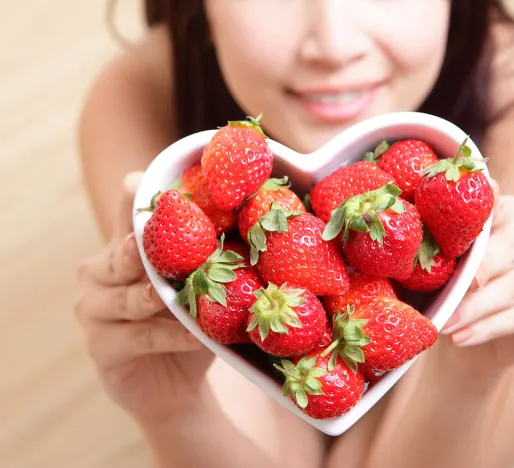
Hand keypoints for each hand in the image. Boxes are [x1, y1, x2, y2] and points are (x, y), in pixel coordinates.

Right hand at [74, 172, 214, 422]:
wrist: (173, 384)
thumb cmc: (186, 322)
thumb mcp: (195, 286)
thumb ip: (203, 258)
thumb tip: (251, 229)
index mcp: (121, 246)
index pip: (125, 208)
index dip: (138, 195)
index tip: (161, 185)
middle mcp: (99, 271)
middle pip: (121, 252)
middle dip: (139, 245)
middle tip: (150, 237)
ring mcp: (93, 309)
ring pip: (128, 297)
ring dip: (153, 296)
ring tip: (170, 295)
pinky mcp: (101, 346)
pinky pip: (139, 337)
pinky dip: (169, 336)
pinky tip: (193, 336)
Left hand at [440, 183, 513, 372]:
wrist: (473, 342)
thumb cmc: (451, 290)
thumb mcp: (440, 268)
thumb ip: (437, 252)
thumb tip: (410, 253)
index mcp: (508, 213)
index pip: (498, 204)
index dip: (487, 203)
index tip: (474, 199)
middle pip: (511, 247)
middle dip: (482, 266)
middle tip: (457, 283)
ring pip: (513, 286)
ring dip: (476, 307)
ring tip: (446, 323)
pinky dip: (487, 328)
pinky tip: (461, 337)